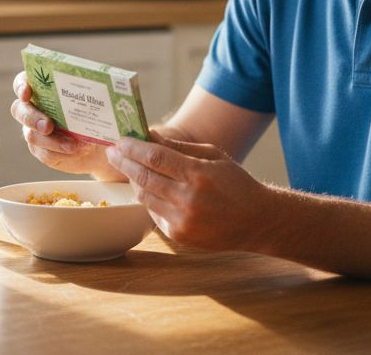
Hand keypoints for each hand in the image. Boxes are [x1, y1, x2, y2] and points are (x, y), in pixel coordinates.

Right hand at [9, 71, 124, 180]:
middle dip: (32, 117)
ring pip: (31, 135)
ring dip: (51, 141)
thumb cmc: (95, 115)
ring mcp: (34, 130)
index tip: (27, 93)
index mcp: (42, 89)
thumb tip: (104, 89)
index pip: (22, 82)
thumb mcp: (96, 102)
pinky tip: (73, 151)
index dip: (21, 86)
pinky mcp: (41, 150)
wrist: (99, 145)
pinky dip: (58, 152)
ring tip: (72, 145)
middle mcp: (33, 108)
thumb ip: (92, 93)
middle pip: (19, 110)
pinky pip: (43, 153)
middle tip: (48, 126)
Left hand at [104, 135, 273, 250]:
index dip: (134, 148)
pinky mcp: (179, 236)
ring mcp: (182, 221)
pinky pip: (154, 213)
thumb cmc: (236, 183)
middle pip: (145, 177)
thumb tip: (148, 135)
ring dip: (134, 180)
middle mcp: (189, 199)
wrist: (257, 221)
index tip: (120, 140)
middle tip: (112, 151)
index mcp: (199, 175)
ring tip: (128, 167)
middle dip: (124, 162)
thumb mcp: (212, 156)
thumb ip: (179, 147)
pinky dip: (149, 198)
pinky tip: (149, 188)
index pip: (156, 158)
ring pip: (145, 196)